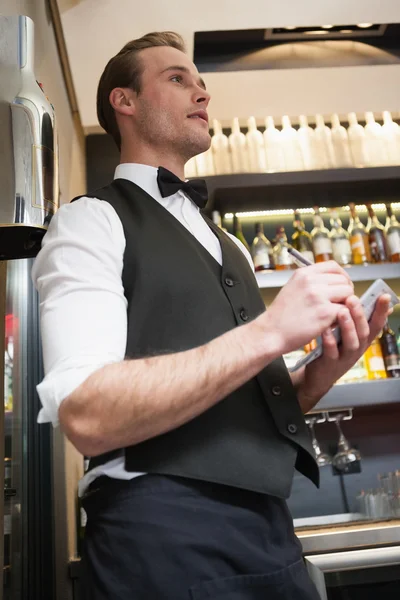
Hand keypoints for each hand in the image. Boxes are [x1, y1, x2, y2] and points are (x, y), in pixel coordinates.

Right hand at [258, 261, 353, 355]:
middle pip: (344, 281)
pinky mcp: (325, 312)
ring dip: (344, 305)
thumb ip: (311, 282)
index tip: (342, 286)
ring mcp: (318, 296)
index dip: (342, 276)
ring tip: (332, 314)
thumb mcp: (292, 288)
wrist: (270, 333)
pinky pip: (345, 311)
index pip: (333, 266)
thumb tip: (334, 282)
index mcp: (303, 274)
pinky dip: (341, 319)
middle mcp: (311, 281)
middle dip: (345, 293)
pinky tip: (329, 324)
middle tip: (337, 305)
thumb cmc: (281, 316)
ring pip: (348, 294)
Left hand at [295, 293, 392, 412]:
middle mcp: (357, 349)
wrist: (318, 377)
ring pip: (351, 343)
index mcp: (362, 340)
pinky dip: (329, 340)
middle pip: (364, 332)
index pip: (376, 324)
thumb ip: (355, 321)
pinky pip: (331, 352)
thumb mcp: (347, 335)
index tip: (385, 296)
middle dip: (360, 315)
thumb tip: (365, 299)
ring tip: (342, 311)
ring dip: (348, 327)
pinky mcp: (330, 364)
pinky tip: (325, 329)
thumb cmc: (333, 350)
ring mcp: (344, 357)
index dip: (381, 311)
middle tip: (353, 298)